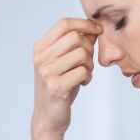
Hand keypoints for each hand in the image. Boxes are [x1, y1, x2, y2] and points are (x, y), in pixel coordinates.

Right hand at [32, 18, 101, 136]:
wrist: (48, 116)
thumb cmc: (60, 86)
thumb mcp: (66, 62)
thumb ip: (77, 44)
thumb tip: (94, 27)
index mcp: (40, 48)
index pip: (63, 24)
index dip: (84, 23)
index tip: (99, 29)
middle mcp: (40, 57)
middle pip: (75, 37)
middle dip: (89, 48)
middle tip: (88, 61)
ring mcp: (47, 72)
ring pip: (81, 54)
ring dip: (90, 64)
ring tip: (85, 73)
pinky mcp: (56, 87)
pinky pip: (83, 71)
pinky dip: (88, 77)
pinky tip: (82, 83)